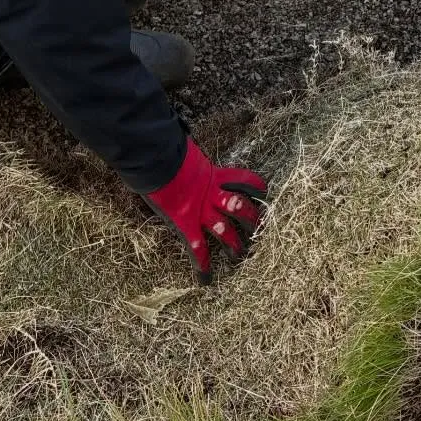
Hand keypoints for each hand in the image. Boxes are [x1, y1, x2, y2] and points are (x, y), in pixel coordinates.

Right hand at [144, 138, 267, 281]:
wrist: (157, 160)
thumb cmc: (166, 149)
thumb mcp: (184, 149)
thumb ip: (188, 153)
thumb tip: (181, 141)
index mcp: (214, 175)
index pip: (243, 180)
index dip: (255, 185)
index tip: (263, 191)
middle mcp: (212, 194)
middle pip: (240, 207)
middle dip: (251, 219)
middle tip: (259, 228)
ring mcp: (201, 211)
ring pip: (225, 230)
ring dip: (235, 245)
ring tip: (240, 256)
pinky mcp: (186, 224)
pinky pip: (197, 247)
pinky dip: (201, 265)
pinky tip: (205, 280)